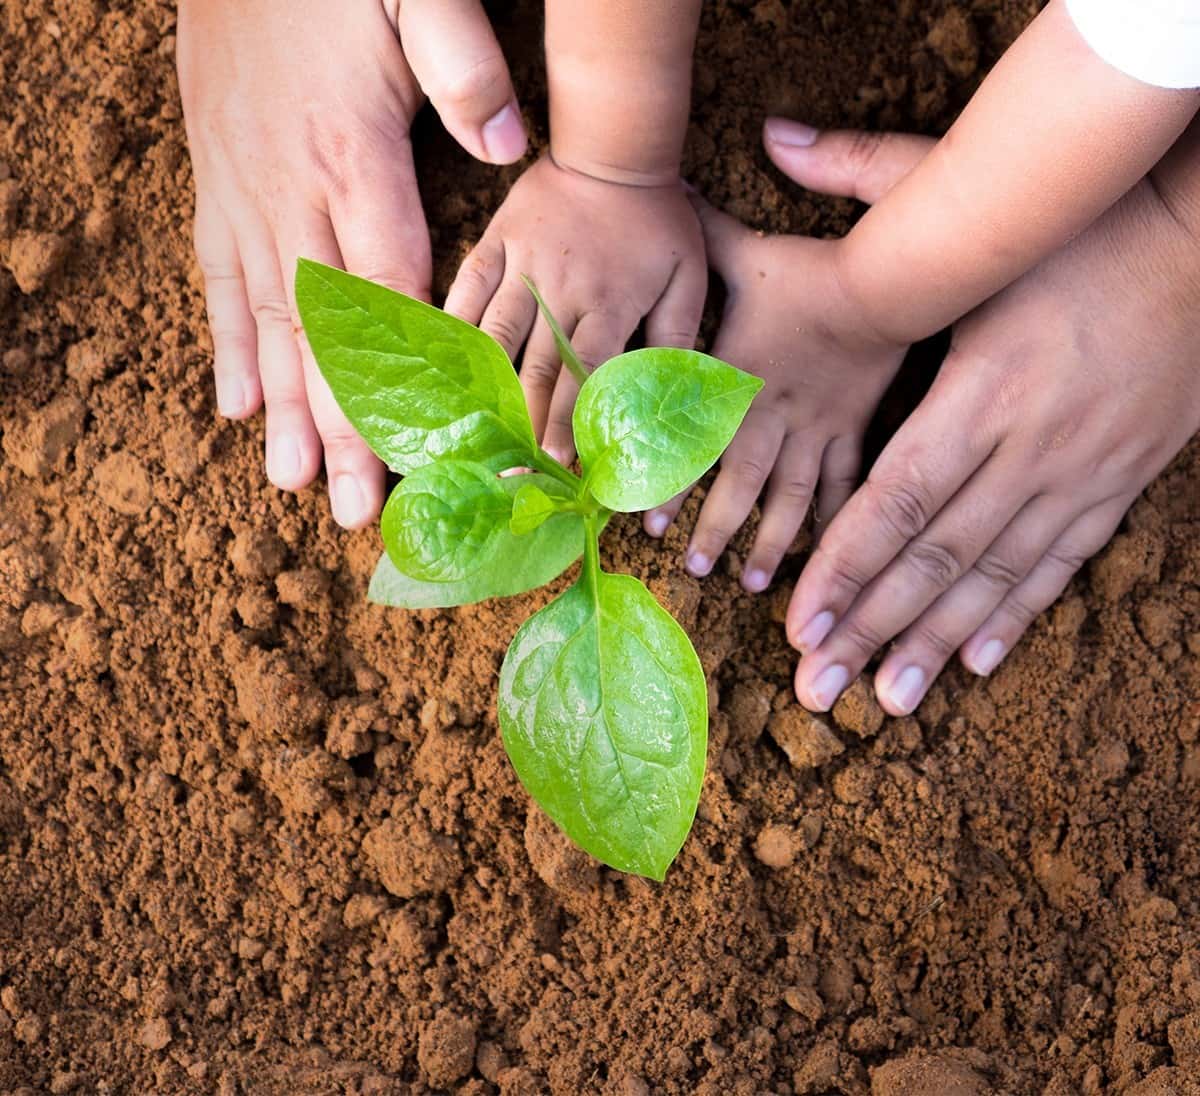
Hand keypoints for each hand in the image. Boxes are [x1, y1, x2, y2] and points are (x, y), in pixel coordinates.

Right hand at [178, 0, 526, 526]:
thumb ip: (463, 69)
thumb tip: (508, 146)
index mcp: (354, 158)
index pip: (385, 293)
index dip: (398, 380)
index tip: (415, 450)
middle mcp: (292, 190)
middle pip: (323, 331)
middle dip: (337, 426)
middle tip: (349, 508)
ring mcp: (245, 190)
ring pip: (267, 319)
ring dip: (279, 407)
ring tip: (287, 483)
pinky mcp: (217, 180)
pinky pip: (220, 277)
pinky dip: (227, 344)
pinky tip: (234, 404)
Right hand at [444, 155, 705, 461]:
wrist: (615, 147)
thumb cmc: (659, 220)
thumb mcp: (687, 278)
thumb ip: (676, 337)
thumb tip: (669, 395)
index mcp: (610, 303)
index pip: (587, 376)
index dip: (571, 424)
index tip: (560, 466)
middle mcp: (562, 290)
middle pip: (537, 369)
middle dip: (525, 423)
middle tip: (512, 468)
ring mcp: (523, 265)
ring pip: (496, 337)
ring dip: (485, 387)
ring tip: (471, 430)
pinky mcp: (496, 242)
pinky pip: (467, 287)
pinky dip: (452, 325)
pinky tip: (440, 363)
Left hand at [642, 188, 907, 591]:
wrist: (887, 283)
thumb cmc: (809, 270)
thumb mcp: (746, 250)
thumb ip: (702, 232)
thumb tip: (668, 188)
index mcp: (741, 381)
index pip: (697, 441)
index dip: (671, 483)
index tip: (648, 524)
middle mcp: (775, 416)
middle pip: (741, 483)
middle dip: (717, 528)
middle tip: (694, 568)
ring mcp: (818, 429)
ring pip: (790, 497)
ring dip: (770, 540)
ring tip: (753, 582)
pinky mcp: (856, 430)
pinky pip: (844, 485)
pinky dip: (832, 520)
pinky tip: (826, 556)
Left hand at [782, 125, 1199, 715]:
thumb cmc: (1084, 228)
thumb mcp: (983, 210)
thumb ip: (872, 182)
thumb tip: (775, 135)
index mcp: (980, 390)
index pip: (896, 498)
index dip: (846, 565)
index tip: (800, 621)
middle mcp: (1026, 447)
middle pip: (935, 556)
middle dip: (872, 625)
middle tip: (818, 689)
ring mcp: (1078, 474)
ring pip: (995, 577)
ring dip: (936, 642)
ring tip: (886, 701)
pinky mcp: (1117, 483)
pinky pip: (1061, 564)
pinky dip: (1017, 616)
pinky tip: (977, 663)